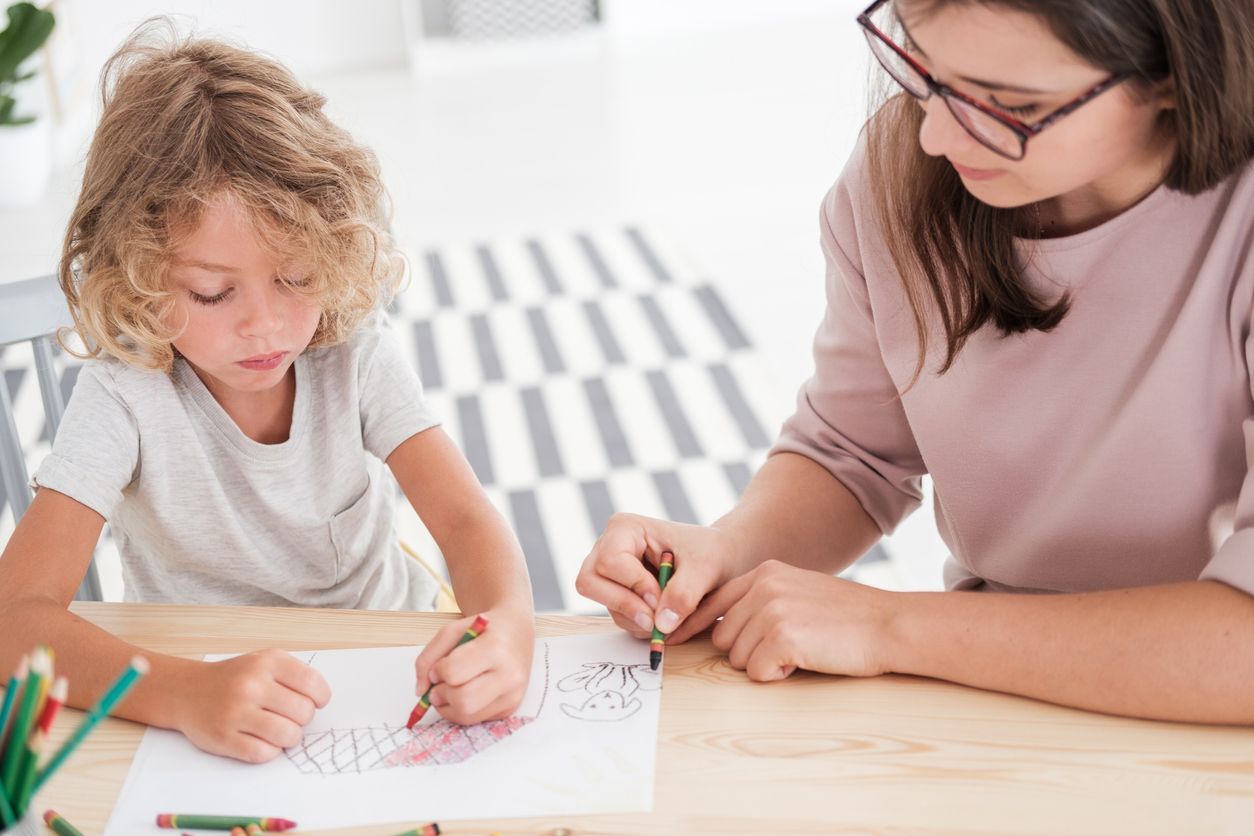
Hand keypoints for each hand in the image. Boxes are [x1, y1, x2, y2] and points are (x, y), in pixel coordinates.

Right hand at [174, 648, 330, 762]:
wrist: (187, 691)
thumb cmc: (234, 678)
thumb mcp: (265, 662)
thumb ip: (295, 676)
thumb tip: (321, 701)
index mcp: (268, 662)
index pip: (314, 685)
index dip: (320, 698)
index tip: (314, 702)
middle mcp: (251, 685)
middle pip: (304, 713)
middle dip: (301, 719)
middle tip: (287, 716)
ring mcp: (236, 712)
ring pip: (287, 735)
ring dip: (288, 737)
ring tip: (277, 730)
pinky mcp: (223, 738)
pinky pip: (263, 754)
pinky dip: (269, 751)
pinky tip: (261, 740)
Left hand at [413, 608, 534, 723]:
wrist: (516, 631)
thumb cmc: (483, 630)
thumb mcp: (452, 631)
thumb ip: (428, 657)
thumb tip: (420, 691)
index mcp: (496, 647)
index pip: (454, 672)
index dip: (437, 672)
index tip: (438, 667)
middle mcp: (510, 674)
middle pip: (463, 700)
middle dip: (441, 695)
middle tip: (438, 686)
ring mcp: (512, 694)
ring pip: (468, 715)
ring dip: (448, 707)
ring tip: (449, 690)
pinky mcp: (511, 708)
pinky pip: (476, 719)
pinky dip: (462, 710)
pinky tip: (465, 693)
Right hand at [575, 512, 743, 641]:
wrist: (719, 560)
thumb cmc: (711, 553)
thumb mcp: (704, 568)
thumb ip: (684, 593)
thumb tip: (661, 625)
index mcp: (625, 529)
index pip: (610, 561)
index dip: (633, 585)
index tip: (660, 599)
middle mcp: (608, 547)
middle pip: (590, 582)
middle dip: (624, 605)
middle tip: (656, 621)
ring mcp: (608, 573)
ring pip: (604, 604)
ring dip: (636, 619)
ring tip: (669, 617)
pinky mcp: (617, 593)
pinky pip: (617, 616)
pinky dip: (639, 624)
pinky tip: (663, 618)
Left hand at [673, 560, 897, 680]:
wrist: (889, 625)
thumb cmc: (848, 618)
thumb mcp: (799, 591)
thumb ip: (763, 600)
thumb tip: (723, 628)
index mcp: (766, 572)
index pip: (712, 601)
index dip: (691, 624)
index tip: (671, 639)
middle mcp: (764, 585)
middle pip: (721, 635)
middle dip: (745, 652)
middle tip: (785, 649)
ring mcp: (772, 609)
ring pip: (736, 657)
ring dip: (764, 665)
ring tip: (800, 652)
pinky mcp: (783, 637)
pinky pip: (756, 672)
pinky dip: (777, 676)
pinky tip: (804, 661)